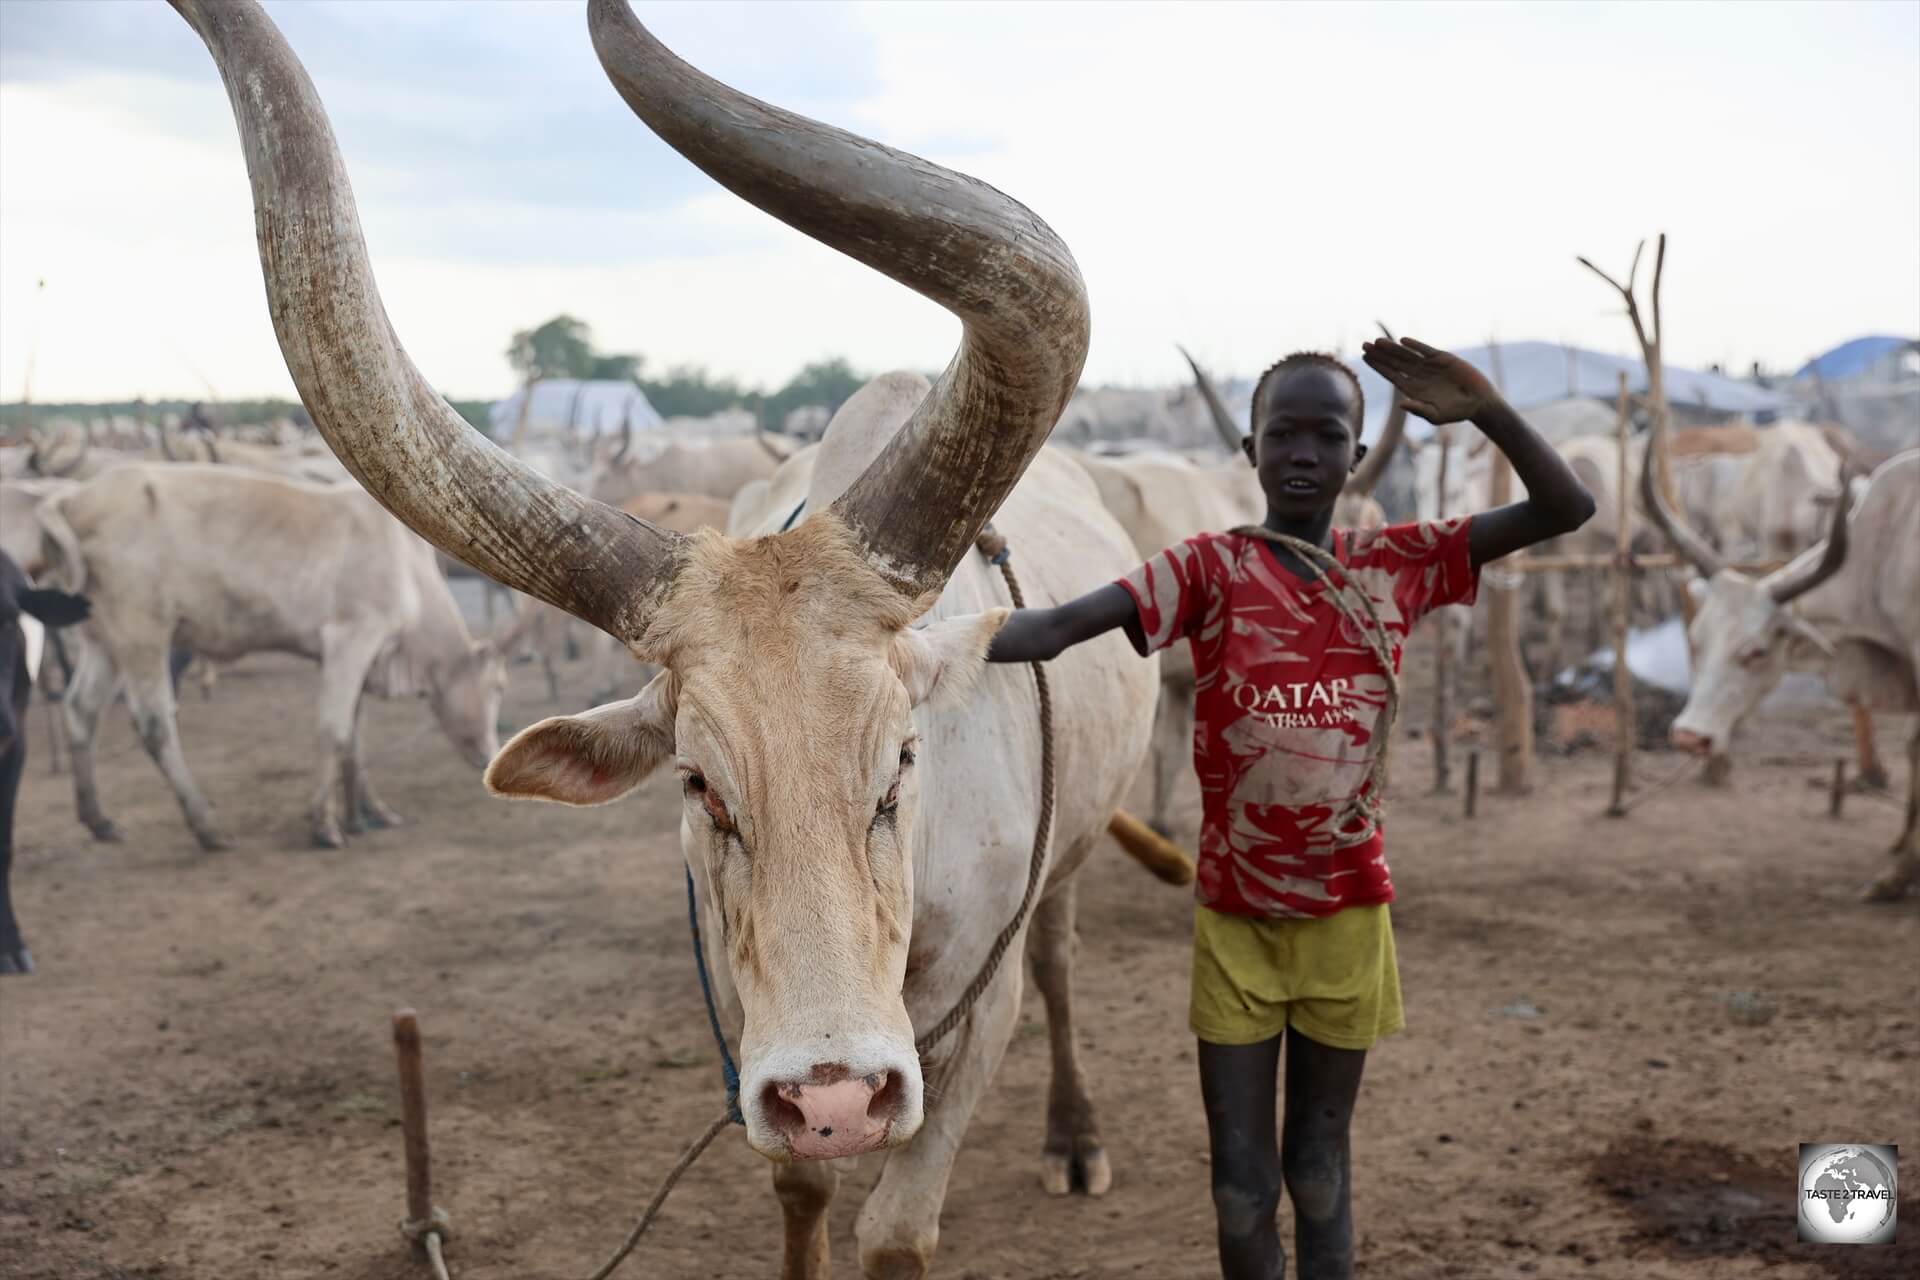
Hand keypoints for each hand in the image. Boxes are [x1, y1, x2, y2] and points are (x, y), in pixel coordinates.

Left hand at [1360, 337, 1495, 424]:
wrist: (1478, 402)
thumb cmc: (1456, 412)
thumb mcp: (1436, 415)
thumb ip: (1419, 410)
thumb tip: (1401, 404)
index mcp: (1413, 389)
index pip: (1391, 375)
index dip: (1378, 366)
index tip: (1364, 357)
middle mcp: (1418, 375)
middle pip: (1394, 362)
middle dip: (1379, 354)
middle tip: (1364, 344)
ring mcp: (1430, 366)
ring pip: (1407, 354)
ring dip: (1392, 348)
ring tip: (1378, 341)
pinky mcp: (1443, 358)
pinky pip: (1425, 350)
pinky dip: (1415, 345)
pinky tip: (1403, 340)